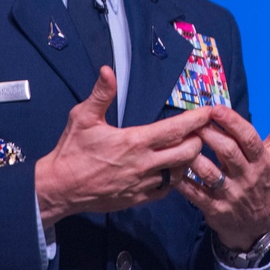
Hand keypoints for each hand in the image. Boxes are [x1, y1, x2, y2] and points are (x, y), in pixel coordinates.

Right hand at [35, 66, 211, 226]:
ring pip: (182, 172)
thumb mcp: (83, 117)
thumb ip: (101, 94)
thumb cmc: (71, 151)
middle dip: (198, 139)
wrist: (59, 188)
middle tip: (198, 130)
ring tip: (188, 147)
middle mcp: (144, 164)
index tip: (210, 111)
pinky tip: (171, 167)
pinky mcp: (139, 199)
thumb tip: (107, 70)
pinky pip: (168, 189)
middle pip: (189, 153)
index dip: (197, 119)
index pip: (176, 130)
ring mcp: (143, 184)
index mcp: (135, 142)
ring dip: (188, 159)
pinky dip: (174, 177)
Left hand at [175, 100, 269, 250]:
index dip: (232, 123)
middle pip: (228, 152)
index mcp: (262, 162)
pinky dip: (183, 180)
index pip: (249, 139)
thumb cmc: (264, 181)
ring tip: (181, 139)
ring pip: (209, 173)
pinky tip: (172, 165)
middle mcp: (247, 178)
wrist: (256, 226)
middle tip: (193, 119)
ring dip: (193, 155)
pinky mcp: (213, 209)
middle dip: (210, 134)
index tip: (215, 109)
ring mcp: (230, 195)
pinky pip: (195, 194)